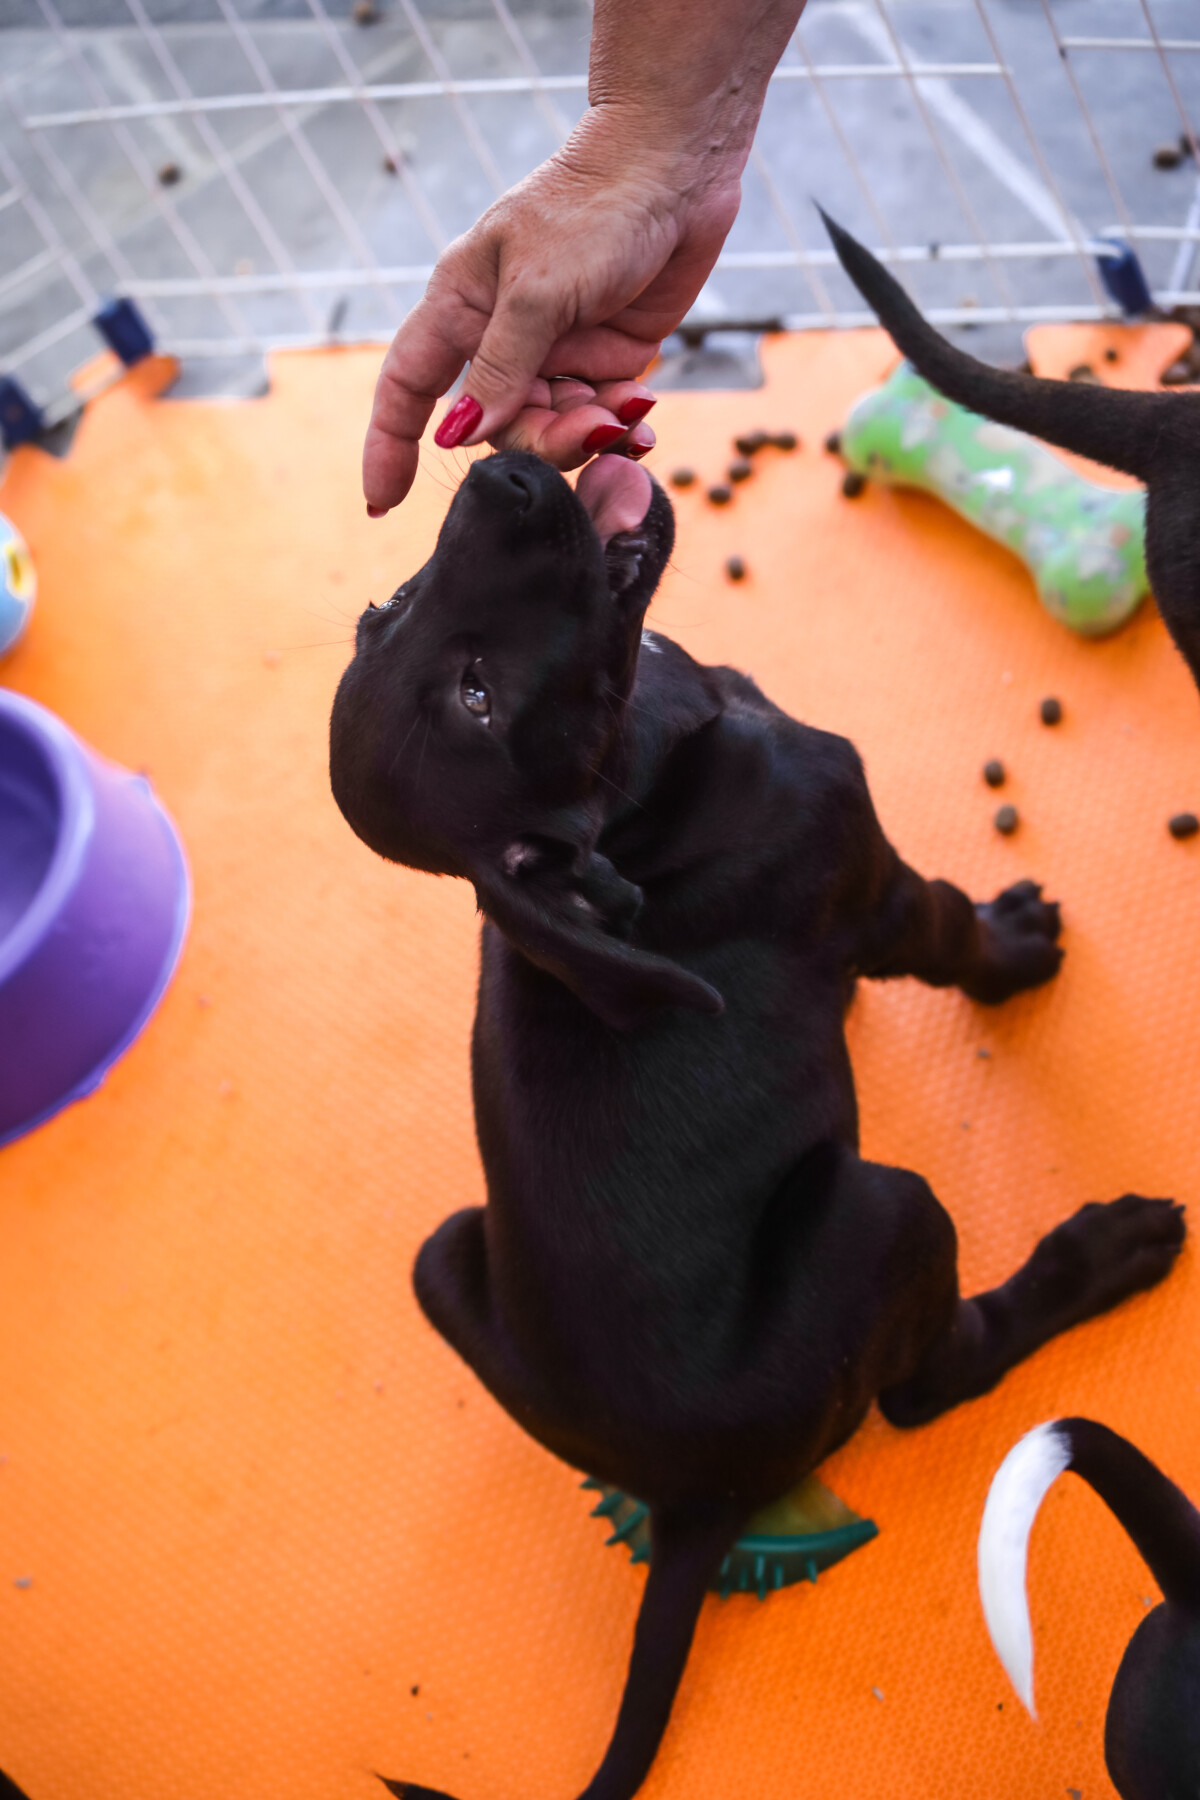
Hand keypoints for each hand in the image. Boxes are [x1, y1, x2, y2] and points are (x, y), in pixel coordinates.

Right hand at [362, 116, 742, 512]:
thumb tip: (462, 434)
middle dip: (541, 441)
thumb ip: (502, 365)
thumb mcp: (536, 287)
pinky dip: (619, 430)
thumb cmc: (592, 207)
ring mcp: (556, 352)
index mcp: (460, 307)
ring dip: (587, 436)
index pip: (407, 387)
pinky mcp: (608, 360)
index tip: (382, 503)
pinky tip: (639, 426)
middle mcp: (502, 338)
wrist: (675, 168)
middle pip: (496, 427)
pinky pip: (600, 419)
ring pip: (551, 430)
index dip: (389, 445)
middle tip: (590, 428)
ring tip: (624, 415)